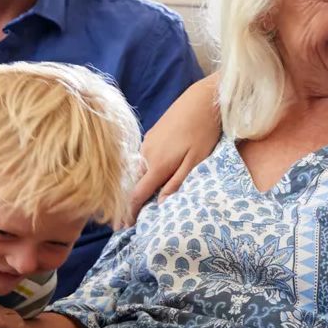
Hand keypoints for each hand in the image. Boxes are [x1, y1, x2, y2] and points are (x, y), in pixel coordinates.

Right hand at [130, 76, 221, 216]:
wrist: (202, 100)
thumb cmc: (203, 132)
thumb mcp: (196, 160)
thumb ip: (177, 182)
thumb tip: (159, 203)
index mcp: (157, 164)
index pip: (137, 194)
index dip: (129, 212)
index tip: (124, 227)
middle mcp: (146, 154)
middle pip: (134, 183)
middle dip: (130, 201)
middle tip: (128, 220)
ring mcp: (147, 143)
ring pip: (138, 170)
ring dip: (138, 185)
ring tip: (140, 201)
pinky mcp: (152, 134)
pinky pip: (143, 158)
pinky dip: (144, 171)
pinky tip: (151, 175)